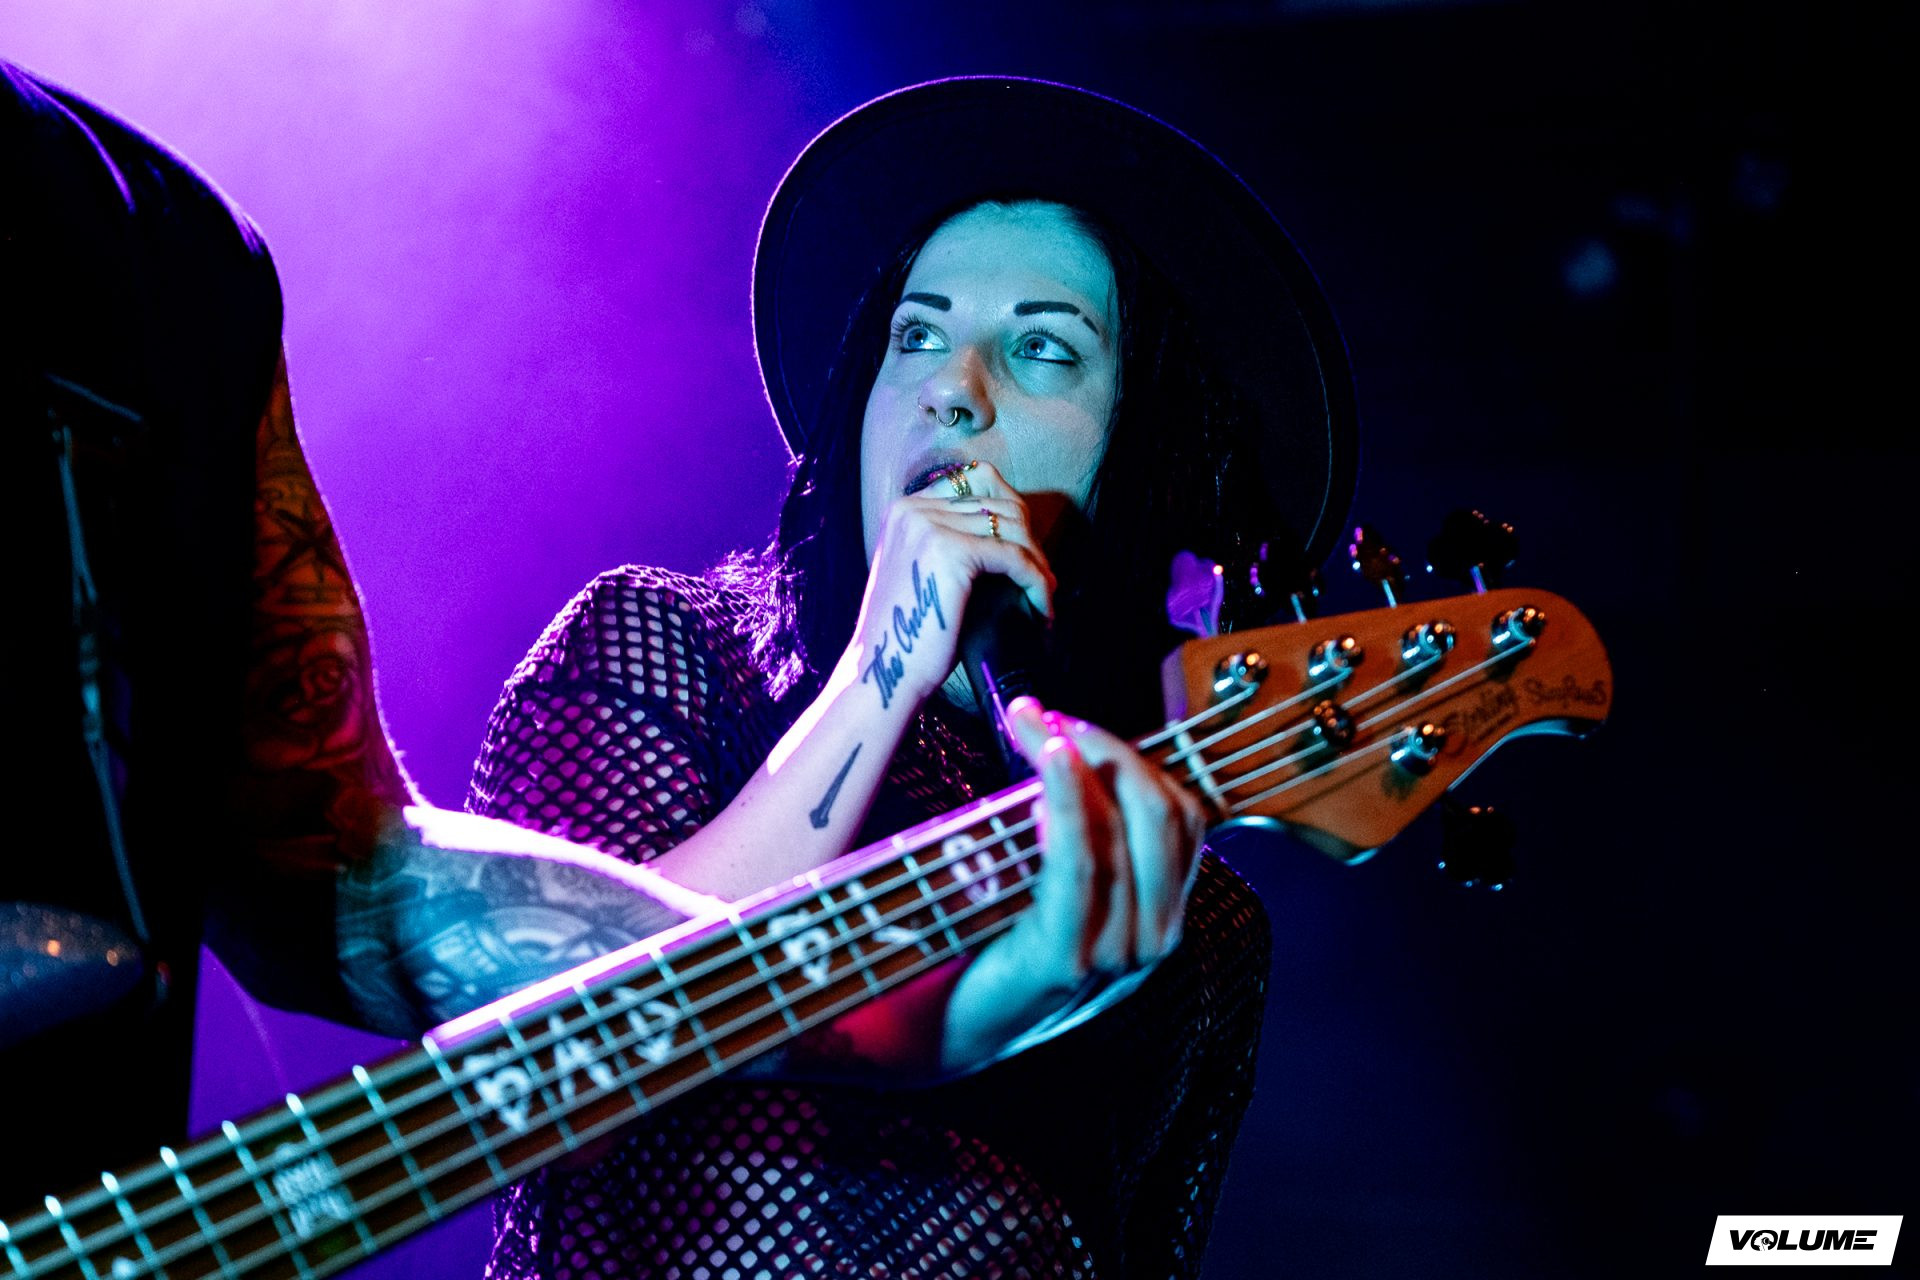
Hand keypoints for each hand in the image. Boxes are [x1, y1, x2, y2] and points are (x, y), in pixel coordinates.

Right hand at [845, 461, 1054, 712]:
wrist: (885, 675)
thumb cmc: (910, 637)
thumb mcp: (925, 574)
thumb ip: (952, 543)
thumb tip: (1011, 535)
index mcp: (905, 510)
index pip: (978, 481)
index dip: (1014, 516)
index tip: (1030, 554)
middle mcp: (912, 509)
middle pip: (1000, 503)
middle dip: (1031, 542)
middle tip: (1044, 581)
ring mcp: (928, 526)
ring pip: (1012, 528)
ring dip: (1038, 564)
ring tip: (1045, 596)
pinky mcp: (949, 552)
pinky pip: (1014, 557)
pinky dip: (1037, 582)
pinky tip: (1042, 608)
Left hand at [940, 696, 1210, 1068]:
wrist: (934, 1030)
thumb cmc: (988, 941)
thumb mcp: (1050, 876)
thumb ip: (1078, 826)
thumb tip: (1068, 738)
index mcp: (1159, 915)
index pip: (1183, 815)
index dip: (1134, 756)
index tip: (1071, 722)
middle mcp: (1152, 939)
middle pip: (1161, 813)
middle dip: (1109, 749)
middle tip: (1049, 718)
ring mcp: (1114, 955)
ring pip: (1125, 831)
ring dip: (1080, 763)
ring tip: (1038, 728)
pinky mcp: (1064, 959)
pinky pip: (1081, 864)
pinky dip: (1071, 801)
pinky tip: (1051, 759)